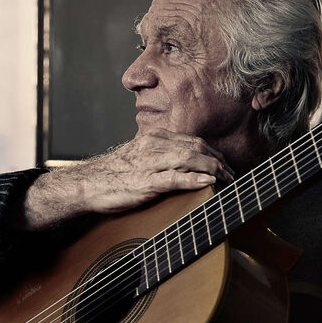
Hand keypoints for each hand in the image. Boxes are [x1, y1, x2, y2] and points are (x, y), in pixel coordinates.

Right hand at [21, 129, 233, 229]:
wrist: (87, 184)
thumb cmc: (115, 174)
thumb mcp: (142, 158)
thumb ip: (164, 158)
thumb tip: (189, 166)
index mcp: (155, 139)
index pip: (194, 141)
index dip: (214, 153)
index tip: (227, 165)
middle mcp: (155, 146)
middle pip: (197, 147)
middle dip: (220, 161)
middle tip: (234, 175)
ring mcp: (150, 162)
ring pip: (189, 159)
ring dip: (214, 169)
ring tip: (228, 180)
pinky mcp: (145, 181)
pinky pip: (174, 177)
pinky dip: (193, 179)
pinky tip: (208, 183)